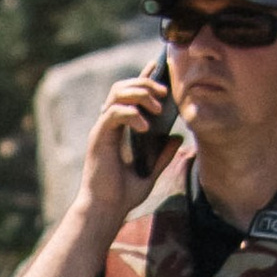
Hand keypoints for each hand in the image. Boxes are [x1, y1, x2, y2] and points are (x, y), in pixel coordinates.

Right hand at [79, 72, 177, 215]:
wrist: (106, 210)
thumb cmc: (122, 196)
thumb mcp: (150, 173)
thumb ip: (163, 155)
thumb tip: (178, 138)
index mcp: (119, 130)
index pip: (130, 95)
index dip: (144, 77)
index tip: (158, 66)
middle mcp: (109, 125)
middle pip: (123, 87)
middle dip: (146, 83)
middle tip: (164, 95)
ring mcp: (102, 129)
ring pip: (117, 93)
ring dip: (140, 94)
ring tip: (157, 109)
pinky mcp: (98, 137)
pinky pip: (114, 112)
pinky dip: (131, 114)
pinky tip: (145, 126)